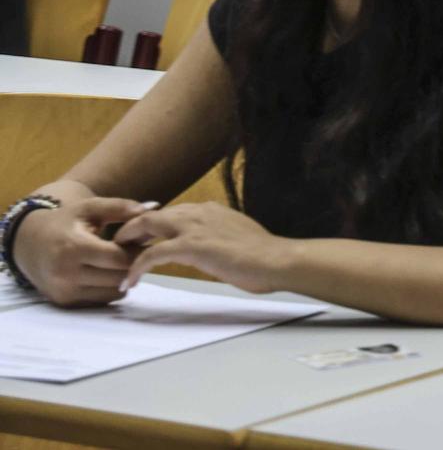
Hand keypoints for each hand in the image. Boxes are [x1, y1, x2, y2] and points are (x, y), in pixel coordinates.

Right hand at [12, 197, 155, 306]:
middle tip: (139, 251)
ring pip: (114, 292)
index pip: (118, 258)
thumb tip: (154, 207)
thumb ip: (121, 207)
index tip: (146, 242)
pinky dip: (111, 287)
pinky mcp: (65, 303)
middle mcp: (66, 274)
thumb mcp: (90, 208)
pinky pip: (102, 300)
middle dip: (134, 264)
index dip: (138, 250)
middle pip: (118, 276)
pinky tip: (108, 272)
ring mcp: (64, 292)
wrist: (29, 244)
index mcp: (73, 248)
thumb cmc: (65, 222)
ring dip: (124, 277)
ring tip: (122, 260)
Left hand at [114, 203, 293, 294]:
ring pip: (146, 226)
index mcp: (210, 210)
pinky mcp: (191, 246)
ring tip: (115, 263)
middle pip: (151, 215)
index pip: (170, 212)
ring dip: (127, 245)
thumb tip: (210, 244)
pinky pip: (151, 254)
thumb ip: (217, 234)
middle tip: (118, 250)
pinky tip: (129, 281)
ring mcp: (194, 228)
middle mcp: (199, 212)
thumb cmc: (263, 255)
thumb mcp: (236, 236)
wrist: (277, 260)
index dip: (150, 225)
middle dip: (130, 230)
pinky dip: (136, 268)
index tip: (139, 240)